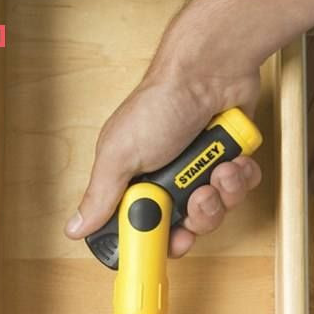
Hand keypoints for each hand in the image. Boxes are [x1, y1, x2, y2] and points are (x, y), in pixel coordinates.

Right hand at [64, 0, 313, 255]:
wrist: (209, 70)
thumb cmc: (160, 105)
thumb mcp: (119, 155)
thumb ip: (100, 196)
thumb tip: (74, 228)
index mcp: (136, 185)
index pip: (144, 231)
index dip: (158, 243)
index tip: (168, 241)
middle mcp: (167, 184)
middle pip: (185, 229)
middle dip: (196, 219)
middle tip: (197, 199)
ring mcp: (198, 175)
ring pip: (216, 214)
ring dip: (221, 196)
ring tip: (218, 170)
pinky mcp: (227, 166)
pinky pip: (239, 192)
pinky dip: (239, 179)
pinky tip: (232, 160)